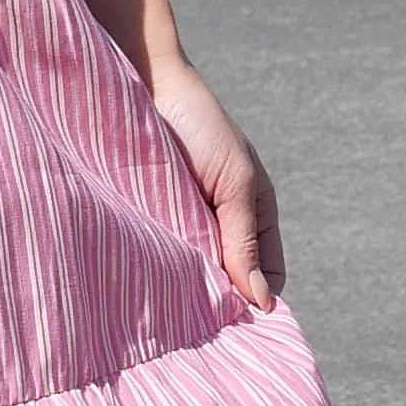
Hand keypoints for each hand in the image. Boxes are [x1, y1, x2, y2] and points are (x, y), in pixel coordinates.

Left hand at [148, 54, 280, 311]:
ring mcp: (181, 225)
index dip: (253, 300)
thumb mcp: (233, 184)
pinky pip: (155, 256)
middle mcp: (219, 226)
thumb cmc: (199, 125)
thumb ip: (244, 242)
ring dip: (180, 287)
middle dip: (214, 300)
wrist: (145, 84)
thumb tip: (263, 304)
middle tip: (193, 321)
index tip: (231, 320)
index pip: (264, 277)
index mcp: (252, 216)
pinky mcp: (147, 220)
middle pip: (225, 283)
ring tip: (165, 302)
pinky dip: (153, 269)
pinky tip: (141, 279)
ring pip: (188, 274)